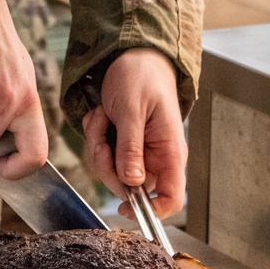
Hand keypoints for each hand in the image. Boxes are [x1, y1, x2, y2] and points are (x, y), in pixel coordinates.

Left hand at [82, 49, 185, 219]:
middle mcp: (157, 157)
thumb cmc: (141, 77)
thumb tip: (132, 183)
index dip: (153, 212)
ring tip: (103, 117)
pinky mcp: (123, 144)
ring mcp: (139, 152)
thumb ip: (131, 147)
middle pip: (131, 188)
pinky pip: (104, 154)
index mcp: (169, 152)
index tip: (126, 207)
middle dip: (108, 163)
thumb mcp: (132, 110)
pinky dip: (96, 134)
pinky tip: (101, 115)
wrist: (133, 56)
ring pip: (112, 171)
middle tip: (103, 133)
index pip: (172, 198)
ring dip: (99, 144)